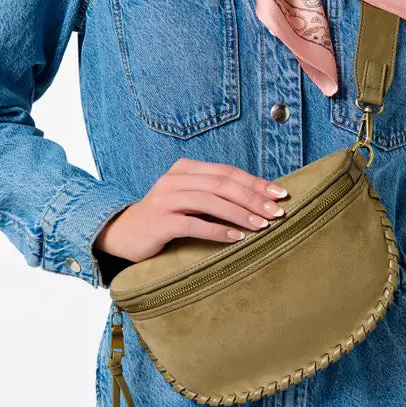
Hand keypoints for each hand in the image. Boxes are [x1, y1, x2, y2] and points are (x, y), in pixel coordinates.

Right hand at [94, 158, 289, 262]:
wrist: (124, 234)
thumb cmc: (166, 218)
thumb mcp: (189, 199)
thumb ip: (215, 194)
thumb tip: (261, 199)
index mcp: (186, 168)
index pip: (228, 172)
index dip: (256, 182)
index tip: (281, 194)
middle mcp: (175, 179)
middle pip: (222, 184)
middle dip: (254, 198)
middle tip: (277, 213)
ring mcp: (165, 199)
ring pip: (210, 201)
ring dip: (240, 214)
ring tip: (262, 226)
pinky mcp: (160, 221)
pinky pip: (193, 224)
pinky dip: (217, 230)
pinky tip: (236, 238)